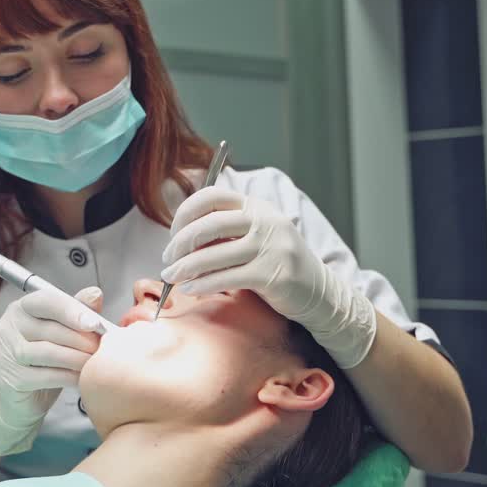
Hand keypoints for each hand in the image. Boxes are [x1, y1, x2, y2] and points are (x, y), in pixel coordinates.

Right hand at [0, 285, 104, 455]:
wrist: (20, 402)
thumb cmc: (44, 362)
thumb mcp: (61, 333)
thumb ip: (77, 312)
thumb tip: (95, 293)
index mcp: (20, 308)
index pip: (46, 301)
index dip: (72, 311)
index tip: (95, 323)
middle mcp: (7, 327)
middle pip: (49, 328)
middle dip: (81, 338)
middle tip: (101, 347)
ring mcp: (4, 354)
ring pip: (48, 352)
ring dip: (77, 358)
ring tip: (94, 363)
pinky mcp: (9, 379)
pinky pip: (46, 376)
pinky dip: (69, 377)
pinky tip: (81, 379)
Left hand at [161, 187, 374, 368]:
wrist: (318, 291)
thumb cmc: (275, 264)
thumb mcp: (254, 236)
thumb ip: (225, 231)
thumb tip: (180, 236)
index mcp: (256, 206)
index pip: (212, 195)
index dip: (186, 212)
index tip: (174, 233)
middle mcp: (265, 221)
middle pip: (210, 224)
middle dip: (181, 242)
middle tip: (168, 258)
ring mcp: (271, 247)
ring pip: (215, 254)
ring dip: (186, 266)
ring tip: (171, 276)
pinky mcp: (273, 274)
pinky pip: (228, 277)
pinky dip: (203, 283)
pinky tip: (191, 288)